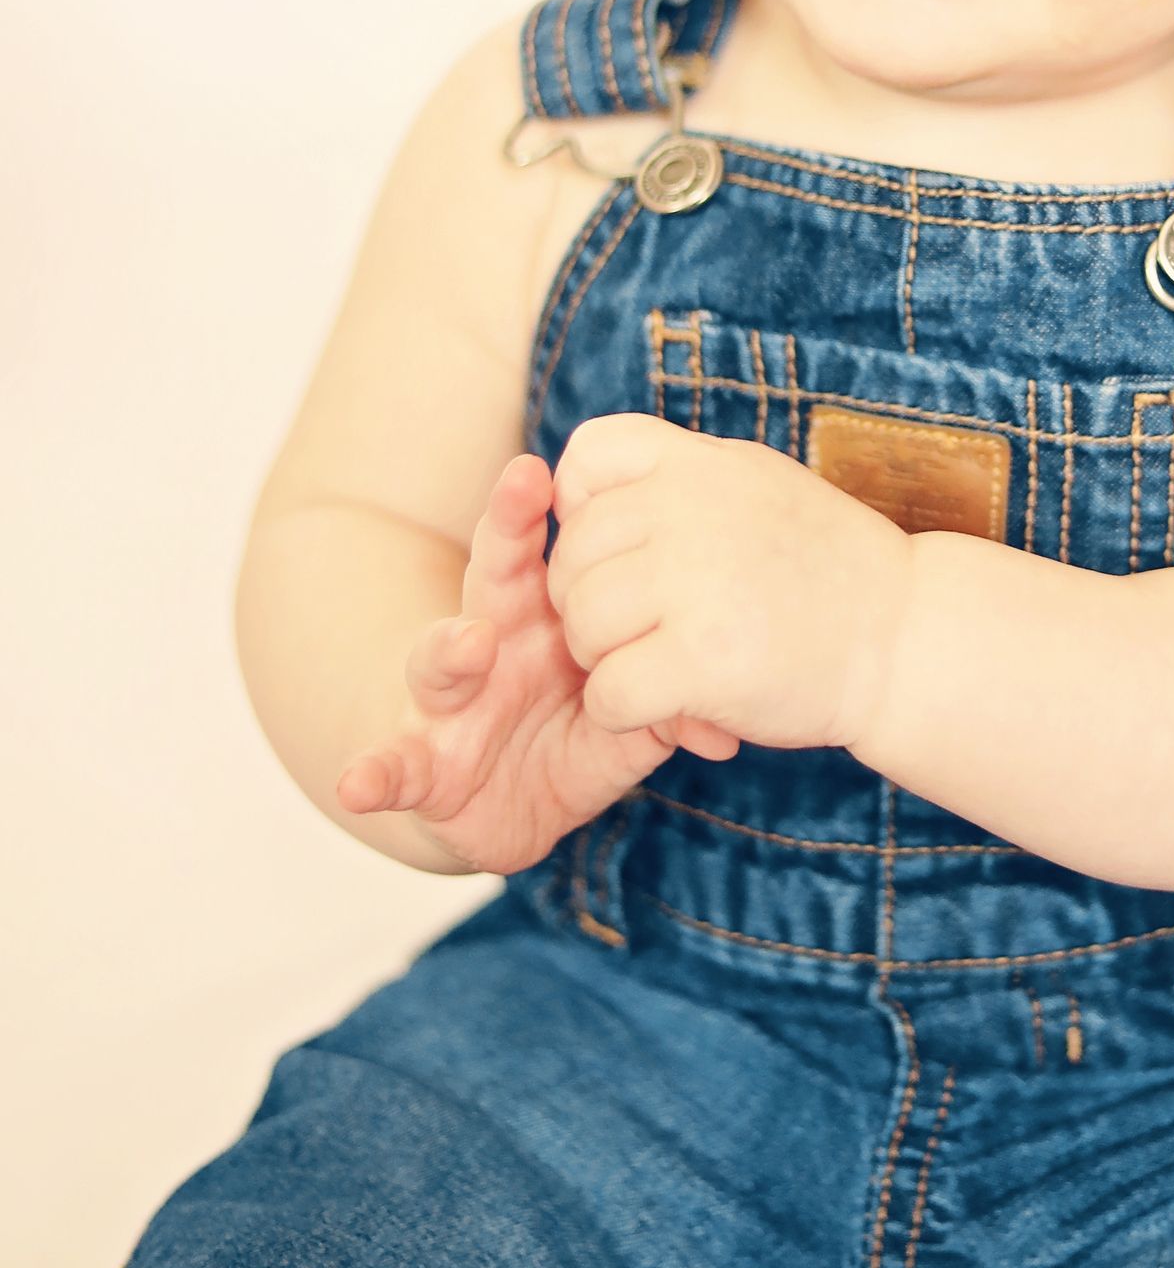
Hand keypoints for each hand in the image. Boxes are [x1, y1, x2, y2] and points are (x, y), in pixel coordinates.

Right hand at [335, 452, 739, 873]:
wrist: (507, 801)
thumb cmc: (570, 731)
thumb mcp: (623, 719)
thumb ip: (665, 709)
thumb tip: (722, 727)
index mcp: (538, 618)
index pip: (540, 551)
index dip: (538, 509)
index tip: (546, 466)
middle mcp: (486, 644)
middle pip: (492, 578)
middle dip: (505, 530)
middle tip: (524, 487)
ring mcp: (446, 704)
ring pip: (436, 664)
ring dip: (448, 650)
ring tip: (468, 644)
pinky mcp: (420, 769)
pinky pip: (391, 769)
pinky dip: (372, 774)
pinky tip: (357, 784)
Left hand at [545, 412, 914, 754]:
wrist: (905, 639)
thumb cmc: (824, 570)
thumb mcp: (756, 486)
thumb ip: (676, 483)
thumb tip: (570, 497)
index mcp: (701, 462)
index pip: (586, 457)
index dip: (580, 509)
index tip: (621, 550)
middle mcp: (691, 508)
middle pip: (573, 556)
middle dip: (589, 604)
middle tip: (643, 630)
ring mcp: (695, 582)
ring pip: (581, 626)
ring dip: (605, 661)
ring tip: (657, 666)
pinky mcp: (702, 660)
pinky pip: (607, 693)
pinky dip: (623, 713)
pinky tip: (669, 708)